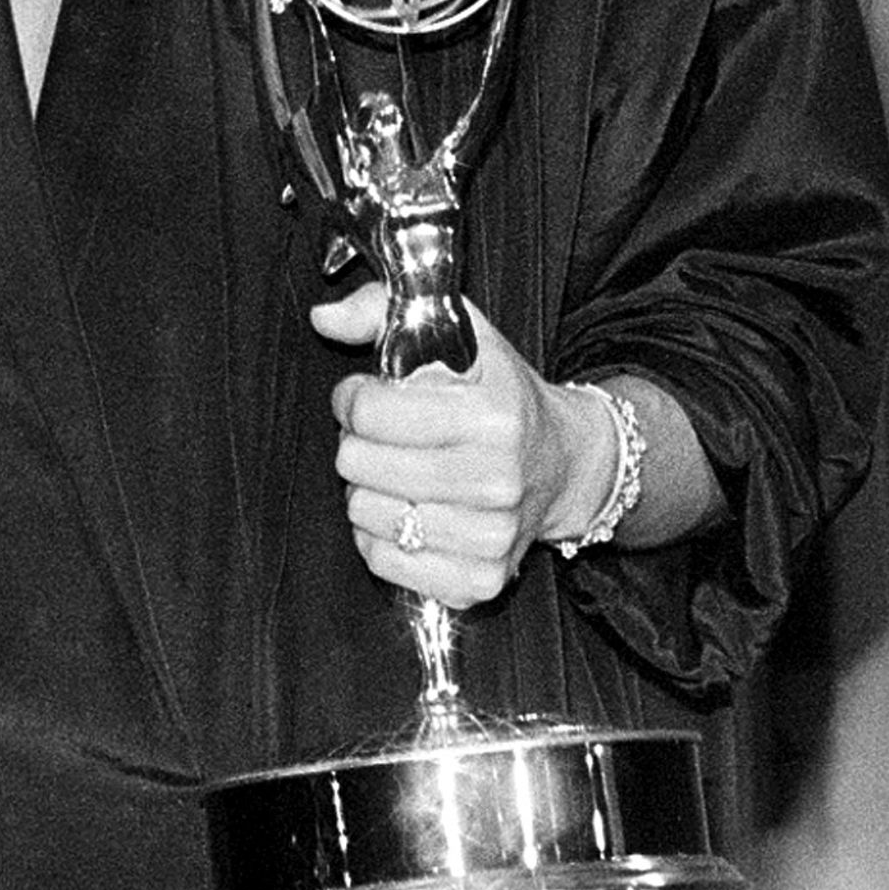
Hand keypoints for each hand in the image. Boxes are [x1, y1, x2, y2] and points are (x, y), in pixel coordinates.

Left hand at [320, 279, 602, 606]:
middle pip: (357, 464)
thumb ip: (382, 310)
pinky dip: (381, 538)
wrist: (564, 464)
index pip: (368, 412)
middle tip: (386, 438)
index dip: (354, 398)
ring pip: (365, 514)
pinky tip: (407, 511)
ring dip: (368, 491)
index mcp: (491, 417)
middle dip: (359, 443)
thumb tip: (324, 317)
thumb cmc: (501, 396)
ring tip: (399, 473)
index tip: (369, 396)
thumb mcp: (459, 334)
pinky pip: (384, 562)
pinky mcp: (480, 579)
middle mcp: (496, 480)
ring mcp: (491, 536)